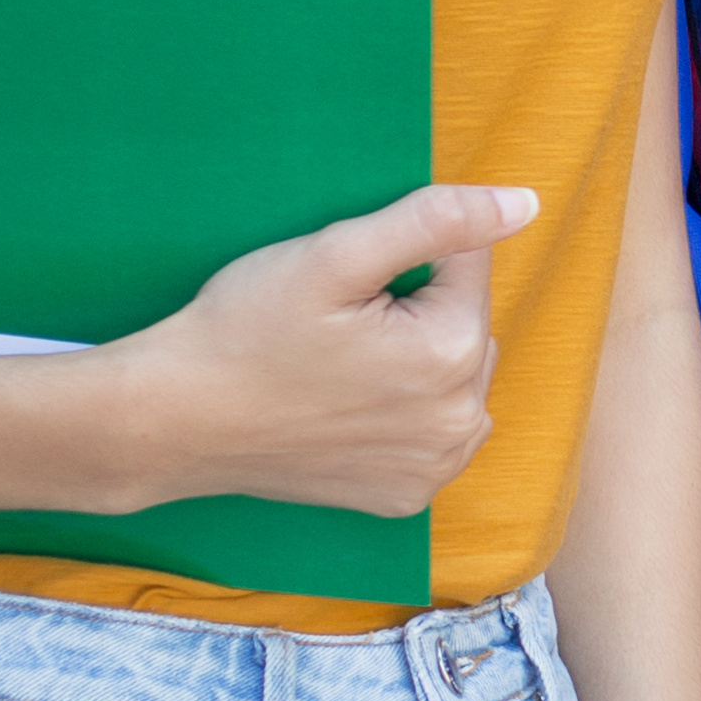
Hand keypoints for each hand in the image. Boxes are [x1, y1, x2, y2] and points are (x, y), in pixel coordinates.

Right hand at [92, 180, 534, 515]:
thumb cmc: (244, 330)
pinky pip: (433, 430)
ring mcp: (434, 468)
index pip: (467, 263)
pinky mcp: (405, 496)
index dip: (405, 258)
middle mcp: (461, 421)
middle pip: (466, 323)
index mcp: (453, 353)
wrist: (174, 420)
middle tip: (337, 326)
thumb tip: (526, 204)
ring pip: (455, 376)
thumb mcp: (333, 255)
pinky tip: (347, 408)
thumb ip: (437, 222)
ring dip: (418, 360)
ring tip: (339, 366)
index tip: (347, 286)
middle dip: (417, 310)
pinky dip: (404, 413)